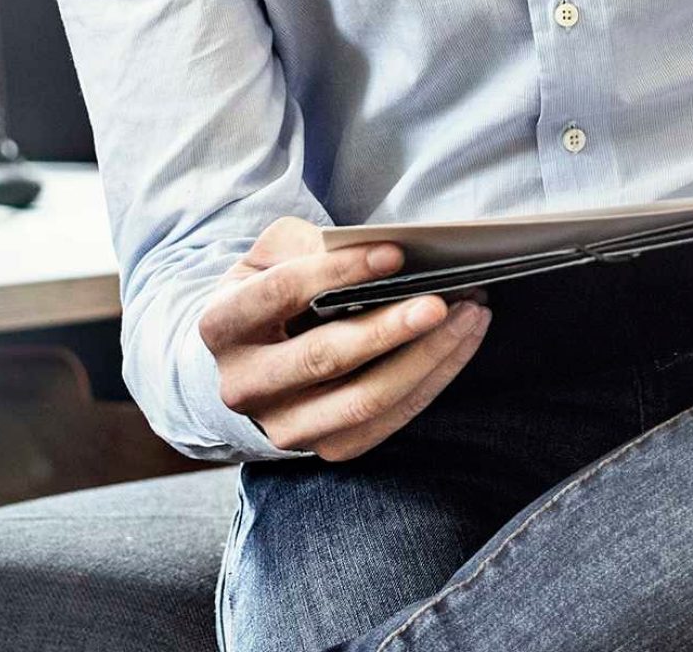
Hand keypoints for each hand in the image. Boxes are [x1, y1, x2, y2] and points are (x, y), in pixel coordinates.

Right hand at [198, 218, 490, 460]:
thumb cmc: (266, 297)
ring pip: (365, 398)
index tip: (396, 254)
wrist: (248, 366)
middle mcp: (245, 385)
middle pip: (326, 357)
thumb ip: (305, 244)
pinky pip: (388, 421)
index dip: (339, 271)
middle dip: (391, 327)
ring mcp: (284, 425)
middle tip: (443, 300)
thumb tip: (369, 248)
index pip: (282, 293)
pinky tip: (462, 343)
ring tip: (471, 314)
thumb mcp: (267, 257)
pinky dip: (432, 381)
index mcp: (221, 326)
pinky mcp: (325, 448)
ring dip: (427, 357)